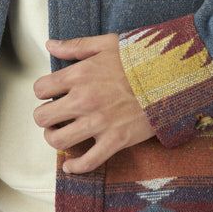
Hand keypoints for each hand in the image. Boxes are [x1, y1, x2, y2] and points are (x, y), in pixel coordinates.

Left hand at [33, 32, 157, 173]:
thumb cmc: (139, 57)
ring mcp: (99, 122)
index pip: (41, 89)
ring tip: (61, 135)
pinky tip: (70, 166)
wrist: (172, 75)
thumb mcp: (107, 43)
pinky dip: (75, 168)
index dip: (42, 92)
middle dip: (45, 118)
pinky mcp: (115, 140)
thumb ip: (76, 45)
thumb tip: (50, 45)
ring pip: (58, 141)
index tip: (51, 94)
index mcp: (80, 74)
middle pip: (43, 117)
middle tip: (54, 117)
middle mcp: (84, 99)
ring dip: (55, 140)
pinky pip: (88, 162)